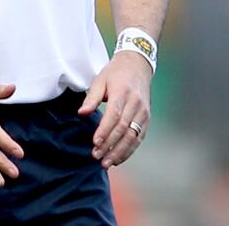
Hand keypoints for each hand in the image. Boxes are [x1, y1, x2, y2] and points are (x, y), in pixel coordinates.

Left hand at [78, 52, 151, 168]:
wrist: (137, 66)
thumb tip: (82, 113)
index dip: (105, 131)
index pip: (114, 116)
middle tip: (97, 156)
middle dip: (110, 145)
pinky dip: (129, 150)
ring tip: (107, 163)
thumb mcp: (100, 80)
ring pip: (133, 136)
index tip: (95, 143)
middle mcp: (136, 104)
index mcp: (123, 93)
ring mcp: (143, 113)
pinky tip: (119, 158)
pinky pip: (139, 137)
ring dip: (120, 152)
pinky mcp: (146, 119)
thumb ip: (91, 98)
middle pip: (124, 129)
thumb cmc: (115, 73)